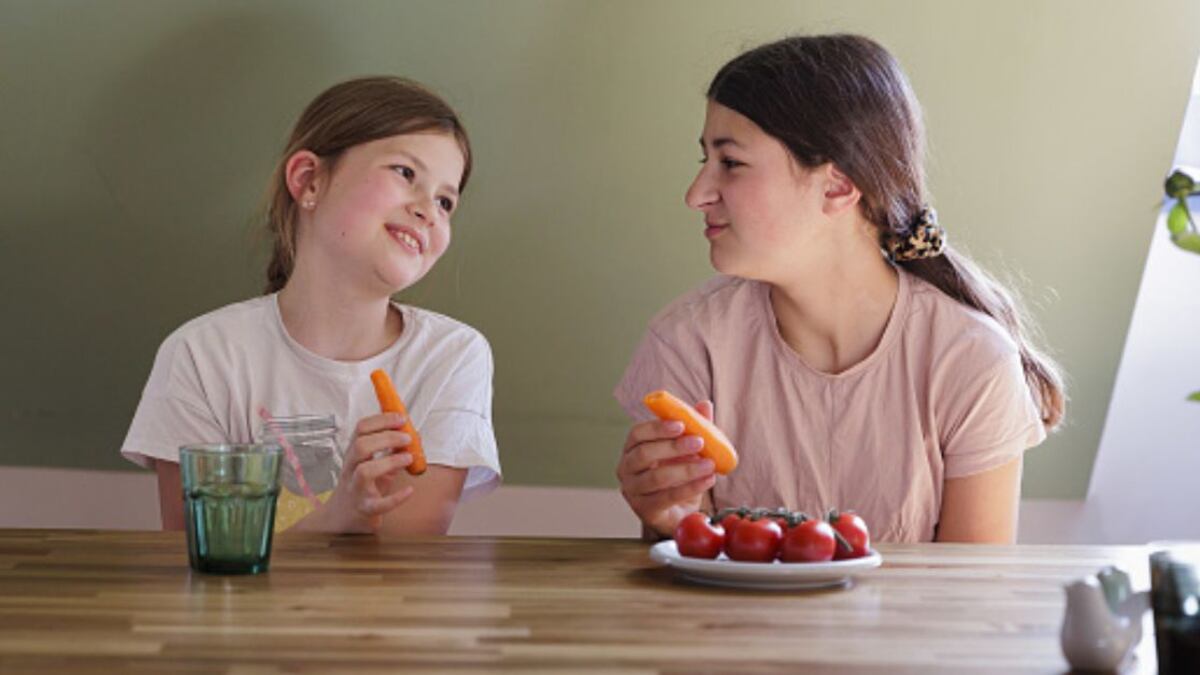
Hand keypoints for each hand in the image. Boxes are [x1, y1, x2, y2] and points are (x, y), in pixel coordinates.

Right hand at [321, 412, 415, 532]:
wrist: (344, 516)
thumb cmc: (363, 486)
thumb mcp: (375, 464)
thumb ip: (392, 451)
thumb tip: (413, 436)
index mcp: (354, 454)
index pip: (361, 429)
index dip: (382, 420)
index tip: (401, 418)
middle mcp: (351, 469)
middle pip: (361, 446)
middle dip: (386, 438)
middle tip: (407, 438)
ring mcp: (356, 489)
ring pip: (364, 471)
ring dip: (389, 461)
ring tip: (408, 458)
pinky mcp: (365, 509)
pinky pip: (379, 504)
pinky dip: (396, 497)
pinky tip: (409, 491)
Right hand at [616, 400, 716, 537]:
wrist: (678, 512)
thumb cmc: (678, 476)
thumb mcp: (686, 451)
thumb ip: (692, 428)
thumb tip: (704, 404)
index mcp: (632, 449)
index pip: (637, 434)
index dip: (657, 428)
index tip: (681, 424)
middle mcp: (626, 469)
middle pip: (643, 454)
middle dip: (673, 446)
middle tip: (699, 442)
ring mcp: (633, 491)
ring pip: (656, 477)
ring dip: (686, 469)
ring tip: (709, 464)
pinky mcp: (645, 510)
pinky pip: (667, 497)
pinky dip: (690, 488)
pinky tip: (707, 480)